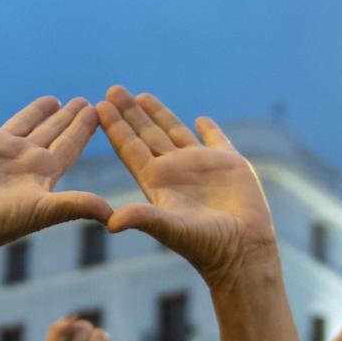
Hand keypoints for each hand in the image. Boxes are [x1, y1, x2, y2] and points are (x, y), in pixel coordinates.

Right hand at [0, 96, 109, 265]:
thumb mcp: (44, 211)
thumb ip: (78, 205)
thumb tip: (114, 215)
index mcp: (41, 171)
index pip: (70, 145)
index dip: (84, 129)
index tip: (98, 112)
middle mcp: (21, 158)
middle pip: (51, 132)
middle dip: (68, 117)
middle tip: (84, 101)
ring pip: (21, 122)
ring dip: (36, 111)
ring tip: (54, 99)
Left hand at [95, 87, 275, 283]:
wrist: (242, 250)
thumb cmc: (205, 244)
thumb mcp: (170, 229)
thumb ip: (143, 219)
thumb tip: (110, 223)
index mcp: (156, 181)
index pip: (129, 148)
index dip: (114, 127)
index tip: (99, 105)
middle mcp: (174, 171)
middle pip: (146, 135)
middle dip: (129, 113)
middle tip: (112, 89)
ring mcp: (200, 166)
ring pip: (174, 132)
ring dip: (158, 114)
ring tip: (141, 96)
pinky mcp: (229, 164)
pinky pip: (216, 140)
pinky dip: (209, 129)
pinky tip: (201, 119)